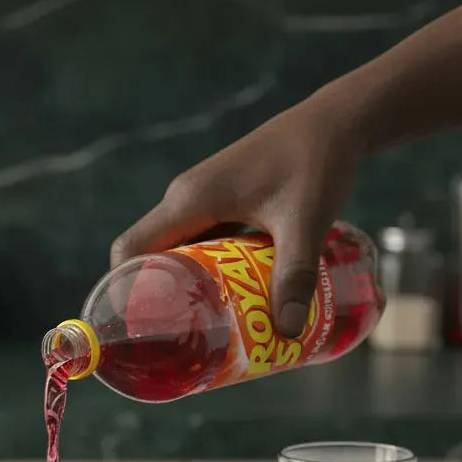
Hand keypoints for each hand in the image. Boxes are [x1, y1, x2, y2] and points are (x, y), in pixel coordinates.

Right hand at [109, 94, 362, 337]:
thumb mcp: (306, 223)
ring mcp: (199, 200)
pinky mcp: (217, 202)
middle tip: (175, 340)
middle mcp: (184, 200)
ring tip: (197, 327)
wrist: (335, 121)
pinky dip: (201, 272)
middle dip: (155, 299)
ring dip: (180, 287)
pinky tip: (223, 298)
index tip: (142, 329)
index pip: (131, 250)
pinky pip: (194, 243)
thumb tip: (289, 331)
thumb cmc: (316, 163)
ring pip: (172, 251)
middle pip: (147, 256)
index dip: (126, 291)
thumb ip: (295, 276)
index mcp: (189, 201)